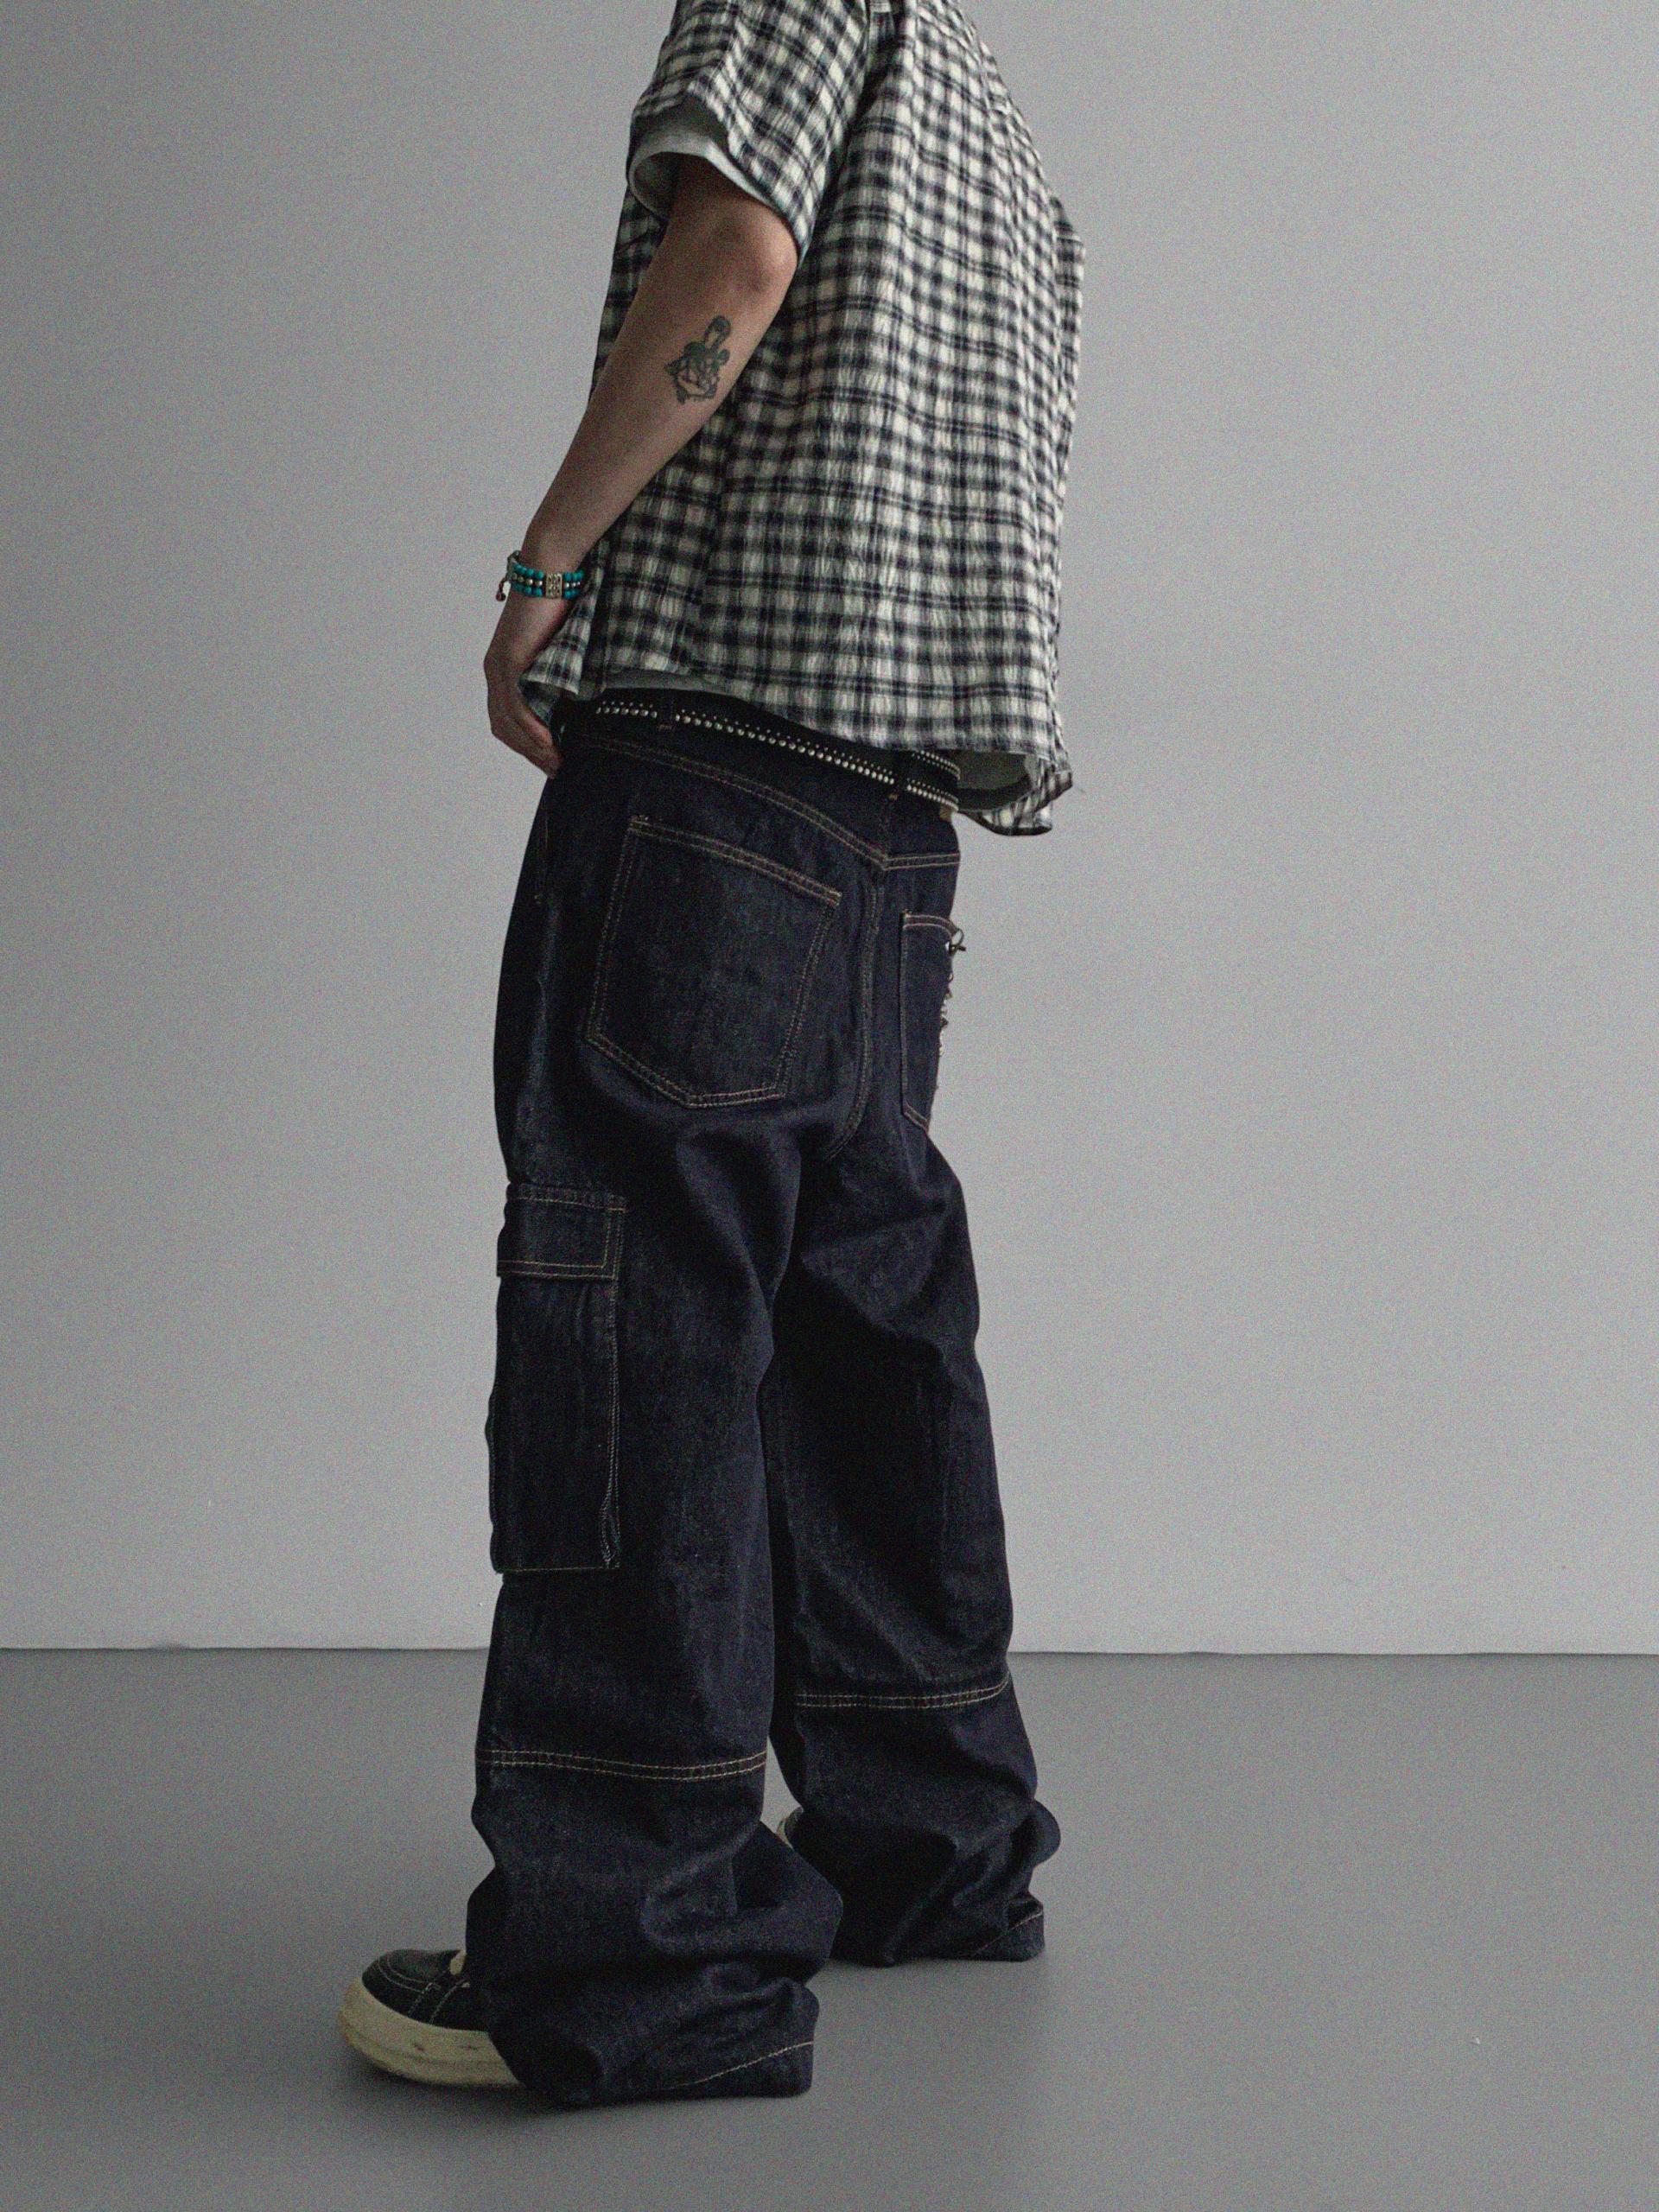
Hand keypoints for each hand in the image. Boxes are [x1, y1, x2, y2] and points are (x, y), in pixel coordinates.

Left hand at [484, 582, 573, 775]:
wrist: (551, 572)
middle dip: (528, 754)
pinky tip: (549, 744)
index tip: (550, 760)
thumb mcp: (560, 648)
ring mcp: (499, 667)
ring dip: (531, 748)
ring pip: (508, 723)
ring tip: (555, 764)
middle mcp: (495, 671)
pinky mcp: (508, 661)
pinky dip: (531, 730)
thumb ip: (558, 674)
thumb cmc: (560, 604)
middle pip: (503, 728)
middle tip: (555, 769)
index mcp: (504, 669)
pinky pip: (516, 707)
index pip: (507, 720)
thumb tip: (577, 701)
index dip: (526, 745)